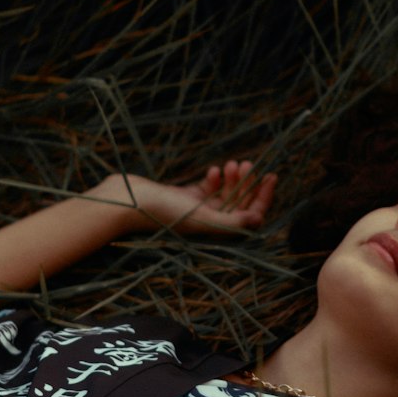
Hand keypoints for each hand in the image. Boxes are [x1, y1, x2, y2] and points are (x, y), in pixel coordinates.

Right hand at [99, 160, 277, 236]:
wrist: (126, 201)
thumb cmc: (162, 212)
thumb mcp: (200, 217)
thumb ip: (230, 221)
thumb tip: (259, 219)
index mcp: (214, 233)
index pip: (249, 217)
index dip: (263, 198)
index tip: (271, 177)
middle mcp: (207, 224)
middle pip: (238, 204)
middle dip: (247, 185)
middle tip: (250, 165)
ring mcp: (195, 211)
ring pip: (224, 194)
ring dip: (232, 179)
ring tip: (233, 164)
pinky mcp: (183, 198)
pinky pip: (207, 189)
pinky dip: (214, 179)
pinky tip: (214, 170)